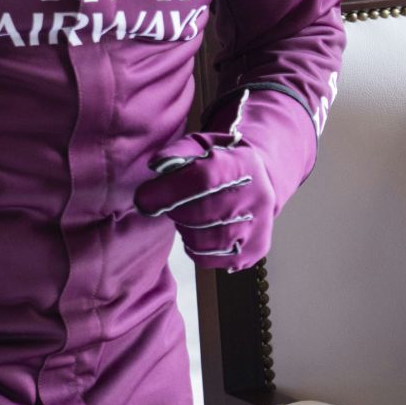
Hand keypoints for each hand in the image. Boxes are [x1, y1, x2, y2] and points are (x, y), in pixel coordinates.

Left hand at [135, 132, 278, 269]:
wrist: (261, 183)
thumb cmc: (223, 162)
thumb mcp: (204, 145)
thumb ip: (179, 151)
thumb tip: (157, 165)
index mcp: (244, 164)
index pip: (203, 179)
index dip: (167, 191)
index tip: (144, 197)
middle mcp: (258, 197)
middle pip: (201, 213)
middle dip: (173, 211)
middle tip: (168, 204)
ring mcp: (259, 227)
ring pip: (203, 240)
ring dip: (184, 229)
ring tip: (187, 216)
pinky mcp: (254, 250)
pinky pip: (208, 259)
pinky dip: (193, 247)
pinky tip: (198, 231)